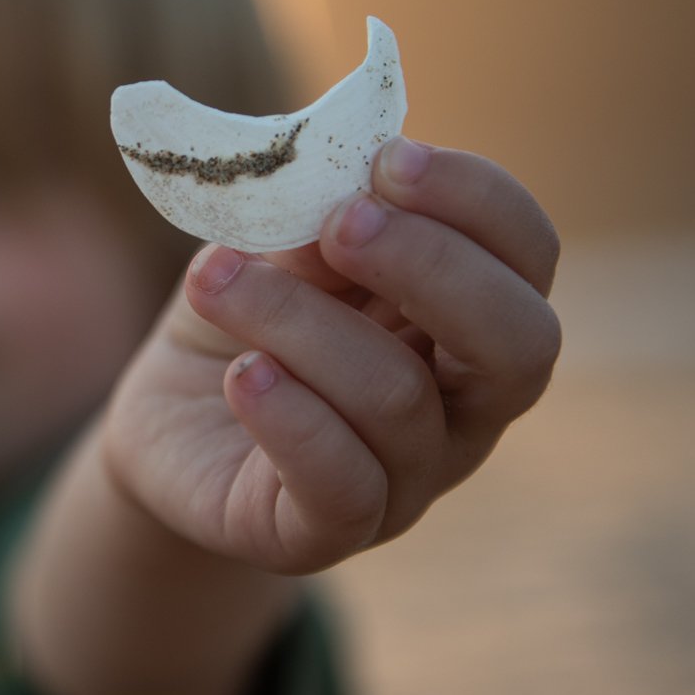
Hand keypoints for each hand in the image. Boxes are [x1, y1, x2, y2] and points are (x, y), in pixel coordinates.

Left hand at [98, 137, 560, 573]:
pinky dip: (290, 416)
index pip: (527, 254)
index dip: (475, 201)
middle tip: (340, 224)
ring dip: (299, 320)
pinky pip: (341, 486)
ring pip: (398, 398)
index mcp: (467, 314)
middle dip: (432, 265)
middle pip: (521, 344)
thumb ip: (318, 217)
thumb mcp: (276, 243)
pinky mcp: (325, 534)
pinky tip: (241, 375)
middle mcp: (464, 404)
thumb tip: (348, 191)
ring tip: (215, 279)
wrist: (166, 413)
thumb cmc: (245, 311)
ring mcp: (408, 479)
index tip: (389, 160)